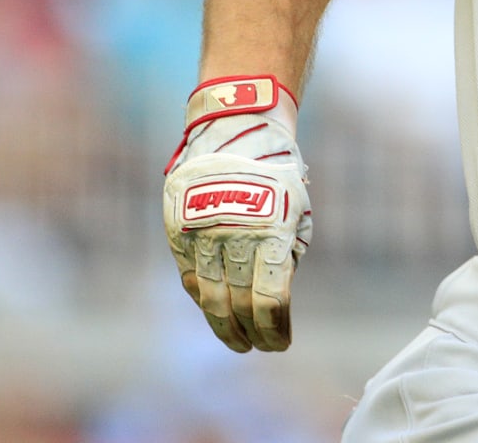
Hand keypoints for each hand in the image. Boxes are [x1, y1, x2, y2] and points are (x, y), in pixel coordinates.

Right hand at [162, 76, 311, 351]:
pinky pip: (190, 276)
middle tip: (260, 348)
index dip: (275, 329)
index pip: (270, 299)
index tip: (281, 344)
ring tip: (238, 342)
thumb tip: (274, 301)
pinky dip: (203, 299)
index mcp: (271, 230)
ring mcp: (201, 233)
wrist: (235, 128)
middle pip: (239, 303)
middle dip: (252, 333)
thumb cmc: (277, 172)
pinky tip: (215, 311)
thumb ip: (287, 255)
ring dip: (224, 326)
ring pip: (209, 296)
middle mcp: (233, 235)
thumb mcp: (298, 210)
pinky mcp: (178, 230)